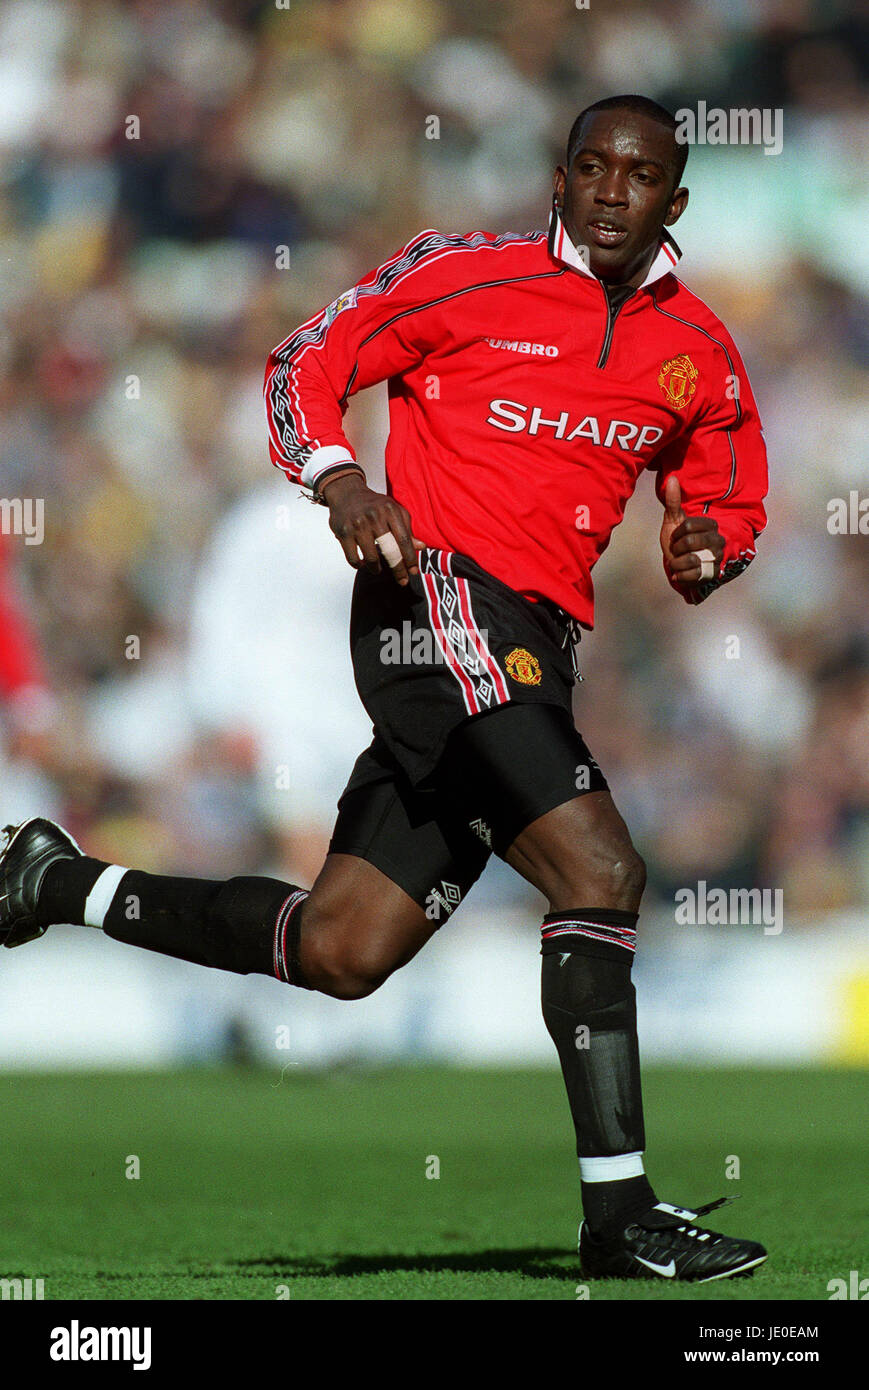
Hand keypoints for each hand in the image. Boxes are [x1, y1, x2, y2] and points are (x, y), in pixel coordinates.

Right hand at [322, 472, 422, 586]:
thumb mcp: (393, 510)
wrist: (346, 493)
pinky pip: (353, 558)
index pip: (404, 540)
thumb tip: (421, 547)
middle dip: (398, 569)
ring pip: (371, 557)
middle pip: (390, 551)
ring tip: (378, 570)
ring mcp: (357, 525)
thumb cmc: (374, 504)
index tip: (413, 571)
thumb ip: (407, 528)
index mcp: (390, 510)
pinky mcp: (343, 533)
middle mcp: (374, 516)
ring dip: (376, 568)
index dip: (410, 558)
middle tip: (402, 580)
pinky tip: (363, 565)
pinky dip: (359, 565)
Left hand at [659, 476, 722, 585]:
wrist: (680, 566)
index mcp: (710, 525)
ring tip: (679, 562)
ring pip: (690, 559)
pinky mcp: (712, 575)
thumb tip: (672, 478)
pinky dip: (679, 575)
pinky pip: (692, 575)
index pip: (688, 525)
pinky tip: (680, 573)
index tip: (676, 537)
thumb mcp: (674, 521)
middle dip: (676, 548)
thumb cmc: (678, 542)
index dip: (676, 534)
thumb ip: (673, 501)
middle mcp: (718, 540)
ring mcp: (716, 558)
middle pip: (690, 541)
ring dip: (677, 562)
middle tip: (677, 551)